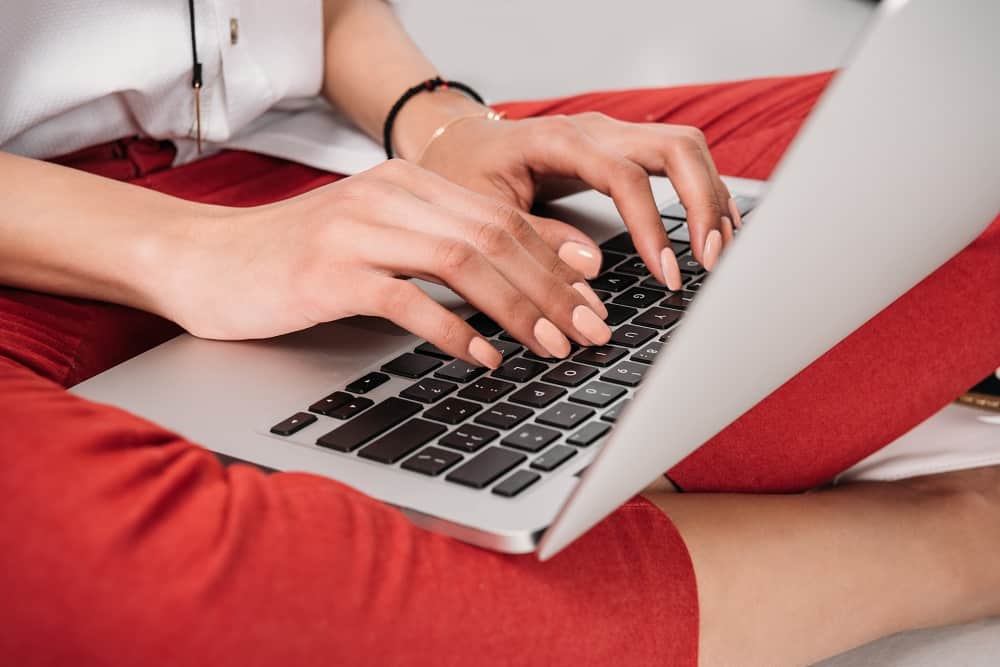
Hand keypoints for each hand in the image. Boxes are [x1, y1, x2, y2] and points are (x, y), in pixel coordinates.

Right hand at [161, 159, 610, 366]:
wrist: (205, 262)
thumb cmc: (297, 260)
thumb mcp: (377, 240)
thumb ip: (440, 247)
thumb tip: (517, 279)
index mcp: (407, 184)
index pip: (503, 213)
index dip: (556, 255)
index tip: (596, 293)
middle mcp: (388, 197)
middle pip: (495, 235)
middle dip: (553, 287)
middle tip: (590, 330)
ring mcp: (357, 230)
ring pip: (463, 262)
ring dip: (519, 308)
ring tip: (553, 346)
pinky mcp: (329, 273)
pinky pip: (408, 300)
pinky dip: (455, 330)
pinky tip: (485, 357)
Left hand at [416, 111, 741, 287]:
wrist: (460, 144)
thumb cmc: (466, 174)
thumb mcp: (483, 213)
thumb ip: (533, 241)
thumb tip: (592, 268)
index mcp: (558, 141)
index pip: (626, 176)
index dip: (653, 226)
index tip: (668, 273)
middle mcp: (595, 131)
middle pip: (676, 147)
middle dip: (704, 202)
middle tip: (712, 259)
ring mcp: (613, 136)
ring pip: (685, 149)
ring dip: (712, 196)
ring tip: (721, 251)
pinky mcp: (621, 150)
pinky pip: (676, 160)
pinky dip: (701, 192)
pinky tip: (712, 228)